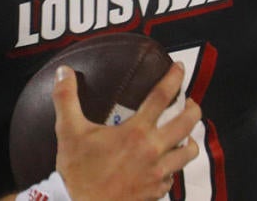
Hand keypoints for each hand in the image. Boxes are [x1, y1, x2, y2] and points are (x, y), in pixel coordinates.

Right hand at [51, 62, 201, 200]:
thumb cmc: (77, 172)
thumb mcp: (69, 131)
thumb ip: (66, 98)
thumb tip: (63, 71)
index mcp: (135, 132)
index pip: (161, 97)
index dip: (174, 79)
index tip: (179, 68)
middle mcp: (153, 151)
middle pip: (186, 124)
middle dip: (193, 109)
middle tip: (189, 102)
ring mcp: (158, 174)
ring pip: (188, 153)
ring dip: (189, 140)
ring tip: (184, 135)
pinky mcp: (156, 192)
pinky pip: (174, 177)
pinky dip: (173, 167)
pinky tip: (164, 165)